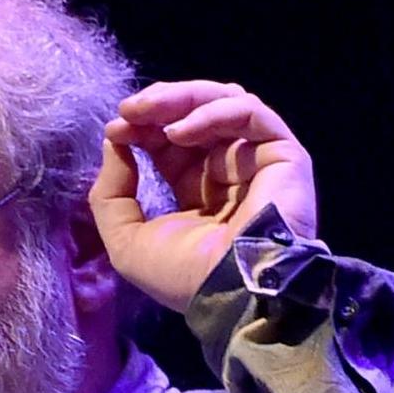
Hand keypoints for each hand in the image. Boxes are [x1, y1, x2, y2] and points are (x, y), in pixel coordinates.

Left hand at [90, 80, 318, 312]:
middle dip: (160, 106)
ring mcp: (257, 160)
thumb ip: (111, 193)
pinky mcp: (282, 154)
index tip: (115, 127)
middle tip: (130, 108)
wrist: (231, 292)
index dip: (142, 128)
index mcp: (197, 190)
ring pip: (224, 103)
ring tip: (148, 111)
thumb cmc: (183, 275)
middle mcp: (228, 171)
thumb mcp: (126, 241)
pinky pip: (250, 113)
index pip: (170, 142)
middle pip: (196, 116)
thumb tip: (114, 141)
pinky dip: (212, 112)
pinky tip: (180, 131)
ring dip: (182, 100)